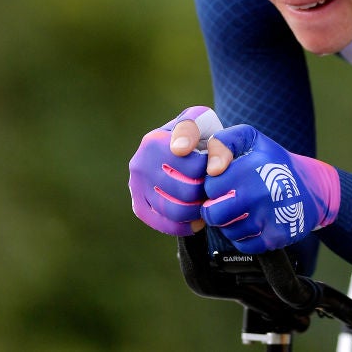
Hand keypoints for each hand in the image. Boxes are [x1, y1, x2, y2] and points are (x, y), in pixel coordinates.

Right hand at [128, 105, 223, 235]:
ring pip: (176, 210)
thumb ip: (210, 139)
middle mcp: (141, 163)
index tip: (214, 166)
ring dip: (197, 210)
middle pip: (187, 191)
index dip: (211, 171)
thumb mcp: (207, 126)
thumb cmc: (198, 135)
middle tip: (215, 188)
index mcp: (156, 141)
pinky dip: (184, 226)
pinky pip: (163, 224)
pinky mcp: (138, 206)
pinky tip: (197, 219)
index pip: (195, 167)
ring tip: (207, 202)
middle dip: (206, 192)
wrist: (180, 147)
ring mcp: (137, 186)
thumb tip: (181, 152)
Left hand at [201, 125, 339, 252]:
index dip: (214, 185)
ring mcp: (270, 216)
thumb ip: (224, 141)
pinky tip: (253, 223)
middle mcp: (262, 191)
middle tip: (226, 201)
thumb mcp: (252, 139)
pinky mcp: (276, 237)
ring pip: (228, 231)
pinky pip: (243, 245)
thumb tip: (212, 169)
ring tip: (242, 210)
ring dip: (230, 223)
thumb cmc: (275, 162)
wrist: (313, 188)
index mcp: (254, 166)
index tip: (226, 182)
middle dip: (215, 209)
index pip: (210, 186)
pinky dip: (244, 237)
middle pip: (214, 214)